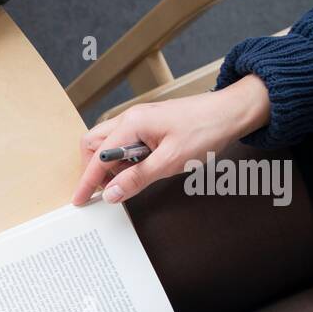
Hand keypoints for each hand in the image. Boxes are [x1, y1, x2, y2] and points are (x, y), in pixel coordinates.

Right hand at [68, 74, 271, 205]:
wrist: (232, 111)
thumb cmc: (206, 130)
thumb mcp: (170, 161)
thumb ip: (137, 178)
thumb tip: (111, 193)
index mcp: (132, 125)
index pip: (97, 157)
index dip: (87, 182)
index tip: (80, 199)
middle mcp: (130, 118)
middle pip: (93, 144)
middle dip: (92, 168)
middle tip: (105, 189)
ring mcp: (139, 120)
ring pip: (107, 143)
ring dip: (109, 164)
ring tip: (126, 180)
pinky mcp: (149, 124)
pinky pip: (123, 141)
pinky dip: (122, 158)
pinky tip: (137, 168)